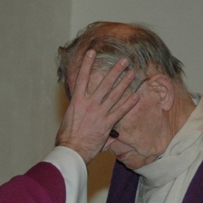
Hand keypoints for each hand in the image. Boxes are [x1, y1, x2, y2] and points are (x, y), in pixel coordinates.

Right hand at [56, 50, 138, 164]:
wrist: (71, 150)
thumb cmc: (67, 137)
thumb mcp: (69, 119)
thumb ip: (79, 112)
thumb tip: (82, 111)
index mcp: (77, 101)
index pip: (82, 78)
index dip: (87, 64)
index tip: (92, 52)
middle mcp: (89, 104)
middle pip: (104, 83)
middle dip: (115, 70)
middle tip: (124, 60)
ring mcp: (99, 113)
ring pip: (114, 95)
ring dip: (125, 83)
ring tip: (132, 73)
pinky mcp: (106, 124)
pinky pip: (120, 111)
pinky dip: (128, 104)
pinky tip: (136, 96)